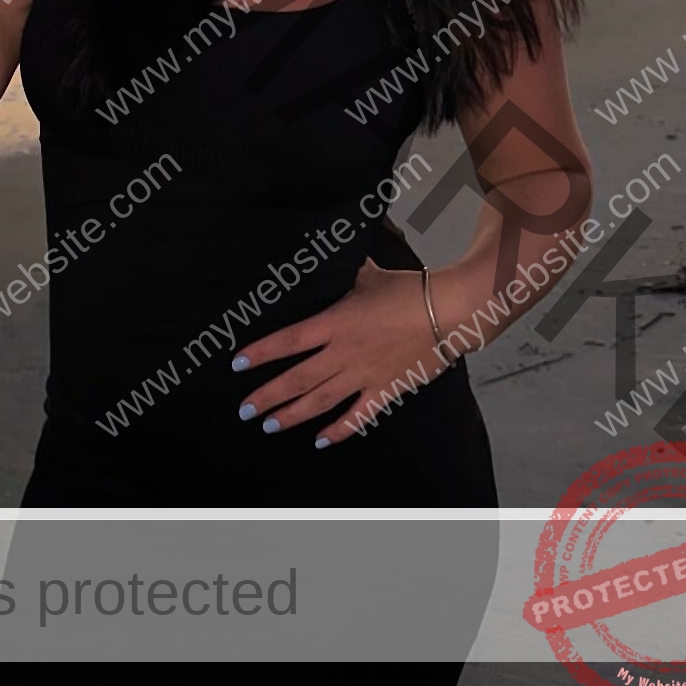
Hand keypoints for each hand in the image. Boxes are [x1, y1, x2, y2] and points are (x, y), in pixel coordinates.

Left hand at [231, 258, 462, 447]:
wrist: (447, 312)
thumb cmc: (407, 289)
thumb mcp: (367, 273)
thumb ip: (342, 268)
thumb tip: (326, 244)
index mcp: (336, 322)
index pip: (289, 340)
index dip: (262, 353)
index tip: (238, 364)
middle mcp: (345, 352)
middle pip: (298, 378)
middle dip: (268, 396)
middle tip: (244, 410)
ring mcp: (364, 374)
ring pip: (321, 401)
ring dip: (293, 415)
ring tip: (269, 425)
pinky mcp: (385, 390)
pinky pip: (359, 416)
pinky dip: (340, 431)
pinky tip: (321, 440)